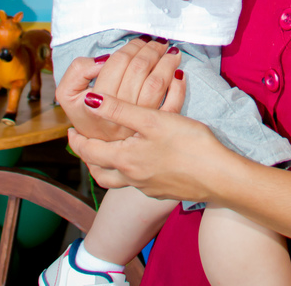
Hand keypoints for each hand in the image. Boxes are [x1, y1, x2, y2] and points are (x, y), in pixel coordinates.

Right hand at [56, 37, 185, 146]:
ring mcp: (138, 123)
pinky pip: (173, 105)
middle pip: (139, 70)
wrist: (100, 147)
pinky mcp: (155, 129)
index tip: (138, 41)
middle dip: (150, 50)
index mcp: (96, 103)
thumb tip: (104, 60)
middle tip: (156, 42)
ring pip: (157, 84)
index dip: (130, 47)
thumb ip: (78, 71)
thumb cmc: (86, 114)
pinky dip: (179, 87)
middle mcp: (118, 114)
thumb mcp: (68, 93)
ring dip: (166, 63)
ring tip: (170, 52)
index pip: (117, 64)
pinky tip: (178, 73)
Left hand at [67, 94, 225, 201]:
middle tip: (85, 144)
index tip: (70, 131)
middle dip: (89, 157)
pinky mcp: (164, 191)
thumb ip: (120, 110)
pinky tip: (143, 160)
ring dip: (108, 168)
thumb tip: (90, 101)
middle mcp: (132, 178)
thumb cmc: (188, 145)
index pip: (89, 152)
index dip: (77, 141)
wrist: (219, 177)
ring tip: (109, 153)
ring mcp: (148, 187)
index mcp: (125, 160)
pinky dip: (131, 172)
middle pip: (99, 172)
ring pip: (117, 181)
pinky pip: (138, 183)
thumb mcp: (152, 120)